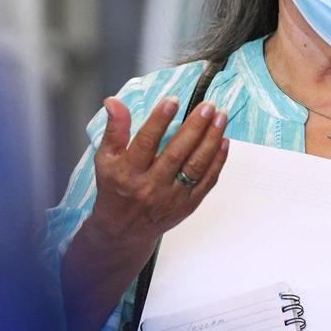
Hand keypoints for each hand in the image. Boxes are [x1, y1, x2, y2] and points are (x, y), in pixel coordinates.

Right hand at [87, 96, 228, 248]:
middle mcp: (151, 186)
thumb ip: (114, 129)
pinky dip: (218, 161)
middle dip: (194, 127)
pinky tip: (224, 140)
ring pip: (196, 166)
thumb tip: (113, 101)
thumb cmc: (115, 187)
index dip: (159, 120)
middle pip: (176, 153)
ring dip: (211, 140)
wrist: (124, 230)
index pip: (145, 143)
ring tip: (221, 117)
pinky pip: (207, 181)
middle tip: (208, 106)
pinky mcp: (188, 204)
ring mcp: (172, 197)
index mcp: (128, 173)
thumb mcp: (106, 159)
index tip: (173, 100)